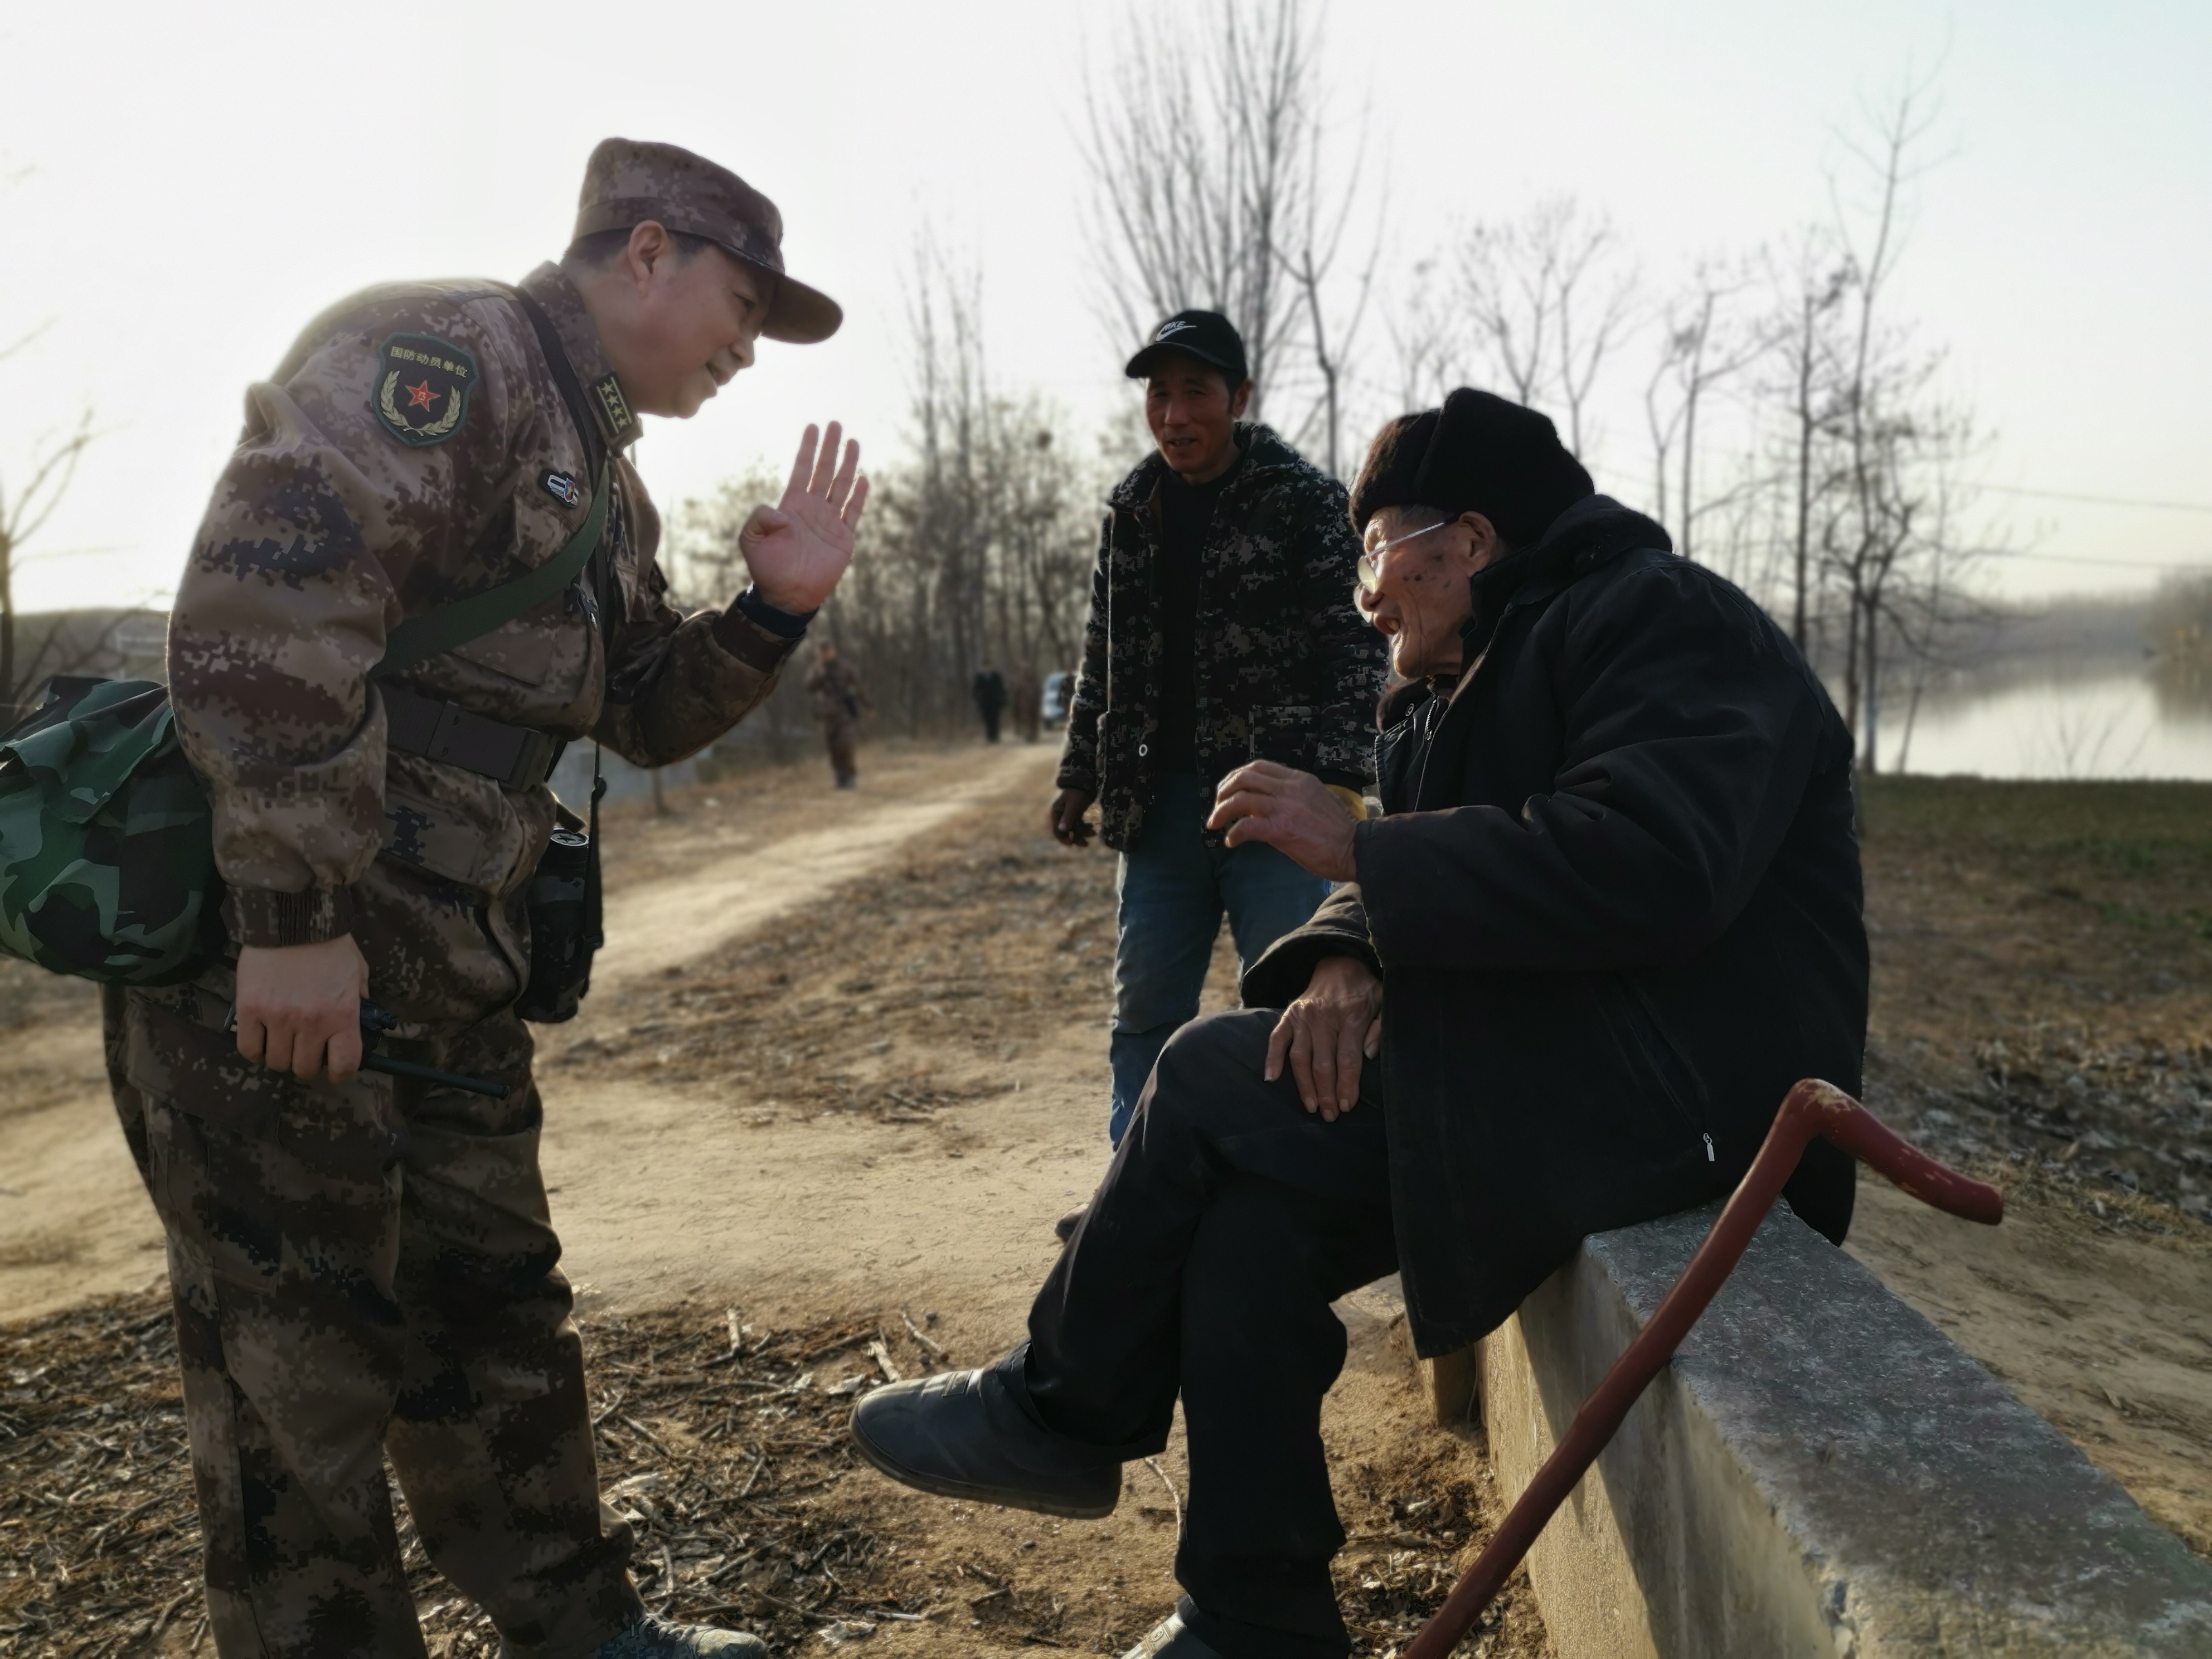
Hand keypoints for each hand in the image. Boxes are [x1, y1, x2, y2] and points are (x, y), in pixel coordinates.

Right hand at [235, 935, 370, 1083]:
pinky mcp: (249, 1010)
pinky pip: (248, 1049)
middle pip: (304, 1068)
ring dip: (281, 1056)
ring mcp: (278, 1018)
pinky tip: (262, 1037)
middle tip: (306, 1049)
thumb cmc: (329, 944)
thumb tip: (359, 1025)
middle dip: (307, 1063)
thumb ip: (359, 1001)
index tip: (335, 1066)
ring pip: (276, 1062)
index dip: (340, 1072)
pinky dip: (256, 1049)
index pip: (345, 1065)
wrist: (292, 918)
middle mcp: (311, 1022)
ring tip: (283, 1040)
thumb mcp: (357, 972)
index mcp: (343, 1014)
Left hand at [738, 421, 868, 612]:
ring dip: (848, 464)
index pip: (802, 469)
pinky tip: (863, 479)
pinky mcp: (844, 538)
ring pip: (841, 486)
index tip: (813, 427)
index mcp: (792, 505)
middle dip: (830, 448)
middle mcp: (813, 508)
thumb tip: (776, 509)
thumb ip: (758, 519)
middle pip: (824, 471)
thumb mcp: (751, 540)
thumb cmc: (767, 568)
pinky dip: (859, 496)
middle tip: (835, 425)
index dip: (807, 448)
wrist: (787, 595)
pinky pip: (854, 512)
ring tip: (853, 443)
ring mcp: (830, 522)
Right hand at [1049, 787, 1096, 847]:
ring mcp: (1069, 814)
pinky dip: (1085, 827)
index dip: (1063, 838)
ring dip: (1083, 832)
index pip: (1057, 829)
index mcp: (1057, 812)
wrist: (1086, 781)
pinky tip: (1092, 827)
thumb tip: (1062, 830)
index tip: (1071, 843)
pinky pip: (1080, 824)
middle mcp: (1061, 814)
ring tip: (1094, 833)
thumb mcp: (1073, 805)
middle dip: (1076, 837)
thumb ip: (1068, 817)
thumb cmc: (1078, 792)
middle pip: (1067, 830)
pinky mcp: (1077, 813)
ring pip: (1075, 828)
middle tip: (1086, 844)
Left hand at [1207, 760, 1357, 880]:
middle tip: (1217, 806)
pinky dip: (1233, 833)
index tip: (1229, 790)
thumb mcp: (1316, 800)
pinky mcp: (1281, 830)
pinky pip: (1246, 826)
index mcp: (1299, 779)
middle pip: (1244, 777)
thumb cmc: (1338, 830)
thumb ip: (1292, 797)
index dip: (1237, 776)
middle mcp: (1290, 788)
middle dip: (1224, 791)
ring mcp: (1285, 807)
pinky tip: (1231, 842)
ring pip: (1240, 799)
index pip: (1259, 767)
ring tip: (1215, 824)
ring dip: (1221, 811)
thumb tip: (1264, 806)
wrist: (1355, 848)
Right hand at [1265, 954, 1382, 1119]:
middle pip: (1323, 1063)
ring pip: (1300, 1057)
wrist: (1339, 963)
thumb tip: (1370, 1056)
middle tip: (1330, 1115)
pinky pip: (1277, 1039)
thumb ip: (1380, 1029)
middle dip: (1327, 1093)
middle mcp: (1323, 1016)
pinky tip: (1271, 1079)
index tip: (1347, 1106)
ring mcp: (1303, 1015)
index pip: (1347, 1059)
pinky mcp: (1288, 1014)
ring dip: (1304, 1085)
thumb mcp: (1383, 1003)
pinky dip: (1272, 1058)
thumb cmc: (1365, 991)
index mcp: (1351, 1016)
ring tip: (1311, 1106)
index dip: (1347, 1085)